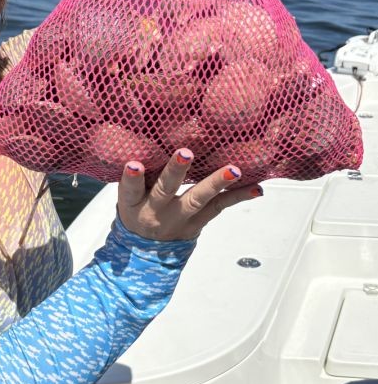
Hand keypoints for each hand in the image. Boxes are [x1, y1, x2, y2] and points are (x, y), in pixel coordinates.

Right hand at [117, 149, 261, 241]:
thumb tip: (151, 133)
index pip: (129, 190)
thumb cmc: (138, 208)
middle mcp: (156, 211)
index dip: (131, 178)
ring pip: (198, 199)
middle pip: (165, 190)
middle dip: (176, 171)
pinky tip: (256, 188)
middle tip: (186, 153)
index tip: (135, 164)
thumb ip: (136, 174)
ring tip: (233, 170)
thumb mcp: (128, 196)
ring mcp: (180, 218)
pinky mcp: (199, 222)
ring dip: (216, 183)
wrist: (148, 249)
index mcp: (133, 203)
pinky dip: (238, 196)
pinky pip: (220, 207)